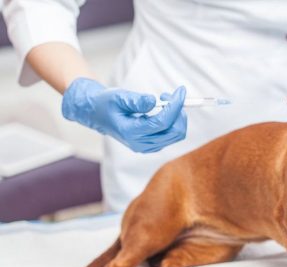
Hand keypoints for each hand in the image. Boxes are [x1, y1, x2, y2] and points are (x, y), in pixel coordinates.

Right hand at [61, 78, 186, 152]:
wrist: (97, 115)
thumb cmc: (106, 103)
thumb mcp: (118, 96)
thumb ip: (135, 100)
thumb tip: (153, 101)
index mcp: (131, 132)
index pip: (162, 122)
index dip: (175, 106)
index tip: (180, 91)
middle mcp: (140, 144)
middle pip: (174, 132)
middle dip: (178, 112)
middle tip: (171, 95)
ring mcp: (147, 147)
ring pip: (176, 135)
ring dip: (177, 116)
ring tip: (166, 101)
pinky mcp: (151, 145)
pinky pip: (171, 136)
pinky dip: (173, 122)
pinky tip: (164, 110)